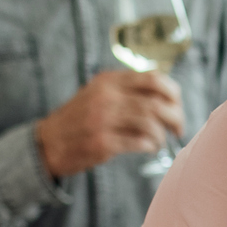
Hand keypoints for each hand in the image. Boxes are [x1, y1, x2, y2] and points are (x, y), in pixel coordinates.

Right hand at [34, 70, 183, 179]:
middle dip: (176, 118)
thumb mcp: (100, 93)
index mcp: (109, 80)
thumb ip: (129, 90)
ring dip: (161, 135)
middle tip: (178, 128)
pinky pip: (140, 142)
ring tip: (158, 140)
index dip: (173, 94)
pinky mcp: (102, 142)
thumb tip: (168, 97)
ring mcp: (102, 119)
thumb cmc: (82, 119)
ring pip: (151, 123)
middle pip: (157, 103)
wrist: (48, 142)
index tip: (177, 106)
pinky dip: (150, 145)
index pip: (154, 79)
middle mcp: (106, 96)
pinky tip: (148, 147)